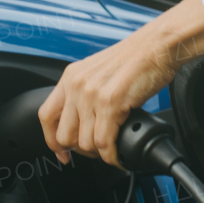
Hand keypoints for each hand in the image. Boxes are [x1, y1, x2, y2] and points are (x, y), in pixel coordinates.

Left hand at [39, 0, 203, 168]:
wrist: (157, 46)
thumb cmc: (136, 58)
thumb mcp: (99, 72)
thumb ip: (86, 92)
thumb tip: (85, 121)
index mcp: (70, 77)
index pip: (46, 116)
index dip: (52, 141)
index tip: (62, 153)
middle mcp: (76, 85)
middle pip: (64, 135)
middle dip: (79, 151)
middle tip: (95, 152)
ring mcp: (91, 95)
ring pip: (85, 143)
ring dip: (99, 154)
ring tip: (111, 151)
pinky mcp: (110, 103)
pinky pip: (104, 143)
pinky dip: (112, 156)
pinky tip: (119, 155)